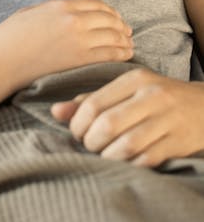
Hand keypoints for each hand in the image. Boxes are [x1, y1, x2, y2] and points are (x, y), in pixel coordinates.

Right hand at [0, 0, 133, 94]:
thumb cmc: (9, 38)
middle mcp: (74, 20)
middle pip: (108, 18)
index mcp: (61, 5)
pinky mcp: (79, 61)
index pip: (97, 4)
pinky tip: (126, 56)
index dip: (110, 11)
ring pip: (113, 36)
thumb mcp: (31, 12)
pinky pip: (109, 54)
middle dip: (120, 25)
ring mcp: (78, 40)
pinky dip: (121, 54)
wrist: (0, 63)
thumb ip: (53, 9)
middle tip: (127, 31)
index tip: (115, 18)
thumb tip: (68, 11)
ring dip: (124, 39)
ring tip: (129, 45)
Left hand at [51, 67, 203, 165]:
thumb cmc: (156, 97)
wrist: (203, 106)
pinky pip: (146, 160)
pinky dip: (129, 164)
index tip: (76, 131)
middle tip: (89, 144)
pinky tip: (123, 161)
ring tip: (103, 154)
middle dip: (90, 140)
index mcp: (135, 79)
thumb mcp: (126, 90)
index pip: (94, 103)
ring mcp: (167, 120)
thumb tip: (56, 112)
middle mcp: (152, 96)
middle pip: (108, 124)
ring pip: (126, 145)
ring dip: (107, 155)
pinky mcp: (178, 142)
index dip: (77, 123)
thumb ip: (92, 99)